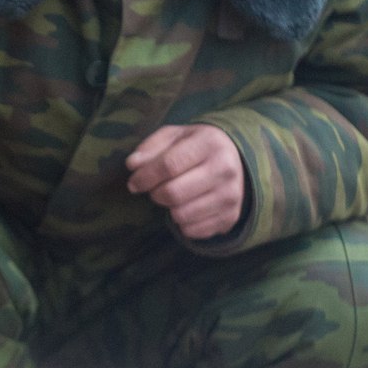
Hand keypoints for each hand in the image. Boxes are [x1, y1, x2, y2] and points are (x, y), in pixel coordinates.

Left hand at [126, 124, 246, 240]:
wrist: (235, 160)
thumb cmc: (196, 147)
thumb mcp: (174, 137)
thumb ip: (151, 148)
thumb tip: (132, 165)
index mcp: (210, 144)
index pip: (169, 165)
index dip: (144, 177)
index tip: (133, 183)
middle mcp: (225, 169)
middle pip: (173, 193)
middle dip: (155, 194)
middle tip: (155, 189)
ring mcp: (231, 195)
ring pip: (181, 215)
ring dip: (168, 209)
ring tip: (173, 197)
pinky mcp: (231, 217)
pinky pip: (193, 231)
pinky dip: (182, 223)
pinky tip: (187, 208)